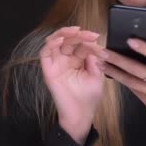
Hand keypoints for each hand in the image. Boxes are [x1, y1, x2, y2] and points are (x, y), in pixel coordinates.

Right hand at [39, 26, 107, 142]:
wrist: (80, 114)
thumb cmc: (89, 96)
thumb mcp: (97, 76)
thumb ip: (94, 62)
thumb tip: (92, 47)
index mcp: (78, 59)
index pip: (82, 44)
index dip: (91, 42)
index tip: (100, 44)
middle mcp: (66, 59)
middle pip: (69, 40)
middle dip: (80, 35)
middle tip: (91, 35)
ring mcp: (56, 63)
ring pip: (55, 41)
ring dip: (64, 33)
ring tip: (75, 31)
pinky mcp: (48, 69)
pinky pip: (45, 53)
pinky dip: (50, 44)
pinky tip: (60, 40)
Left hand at [102, 38, 145, 131]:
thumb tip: (145, 52)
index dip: (144, 48)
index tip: (130, 40)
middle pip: (137, 69)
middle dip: (118, 60)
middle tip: (103, 52)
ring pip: (131, 81)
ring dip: (114, 72)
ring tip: (102, 64)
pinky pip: (134, 90)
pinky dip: (124, 82)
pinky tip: (114, 75)